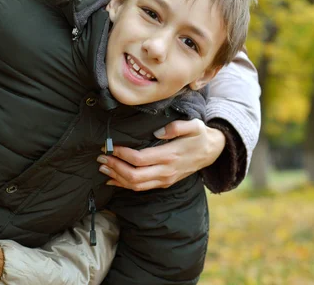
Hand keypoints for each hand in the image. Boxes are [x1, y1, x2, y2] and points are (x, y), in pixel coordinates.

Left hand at [97, 119, 225, 190]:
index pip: (140, 159)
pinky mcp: (164, 183)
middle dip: (114, 167)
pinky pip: (141, 188)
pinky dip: (125, 185)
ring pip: (136, 185)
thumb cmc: (200, 136)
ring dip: (117, 178)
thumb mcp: (194, 125)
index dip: (122, 154)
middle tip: (100, 158)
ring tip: (102, 168)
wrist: (213, 152)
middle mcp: (165, 171)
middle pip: (134, 176)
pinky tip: (113, 180)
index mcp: (170, 156)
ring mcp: (164, 179)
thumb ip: (176, 127)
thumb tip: (157, 132)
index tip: (110, 146)